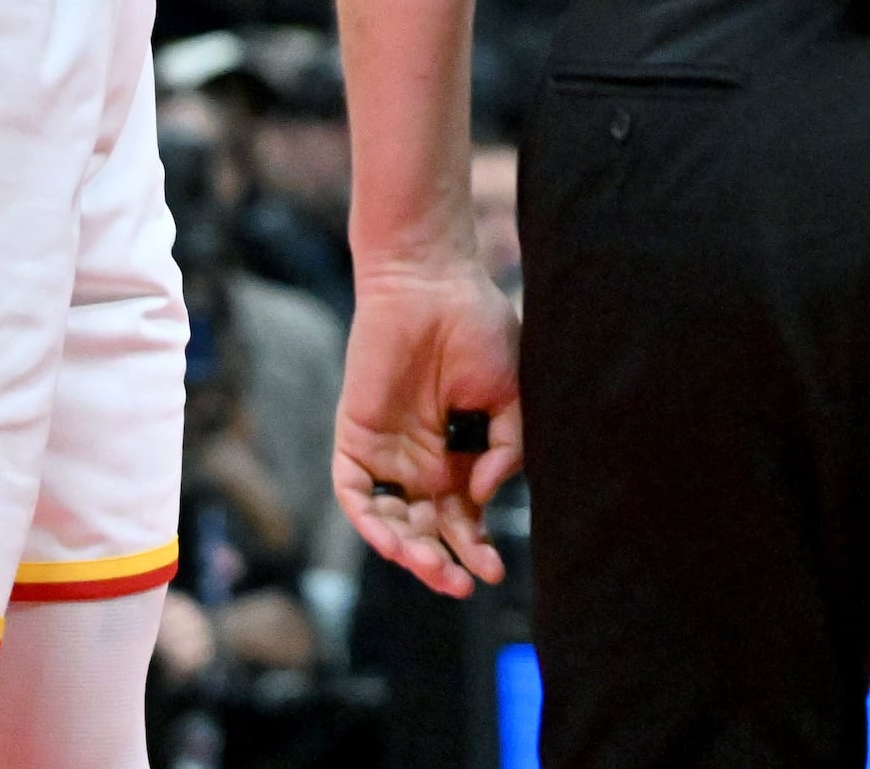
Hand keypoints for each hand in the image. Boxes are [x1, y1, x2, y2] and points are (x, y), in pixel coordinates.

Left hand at [333, 258, 523, 596]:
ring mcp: (388, 455)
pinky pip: (357, 496)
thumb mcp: (513, 393)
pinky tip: (393, 542)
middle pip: (428, 531)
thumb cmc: (481, 329)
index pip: (464, 519)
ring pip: (392, 522)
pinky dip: (371, 522)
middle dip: (443, 562)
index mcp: (462, 457)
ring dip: (409, 551)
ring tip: (432, 568)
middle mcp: (423, 464)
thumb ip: (508, 447)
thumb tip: (485, 495)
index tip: (494, 573)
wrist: (434, 284)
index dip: (475, 549)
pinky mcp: (355, 441)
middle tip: (461, 584)